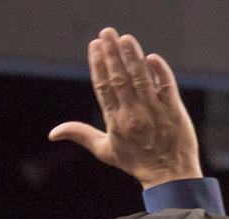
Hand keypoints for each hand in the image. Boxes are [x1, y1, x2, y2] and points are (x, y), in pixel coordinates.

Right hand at [49, 28, 200, 189]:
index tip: (94, 45)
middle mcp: (134, 115)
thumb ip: (81, 135)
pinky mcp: (175, 113)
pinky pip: (168, 88)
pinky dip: (160, 72)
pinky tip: (152, 58)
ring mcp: (155, 113)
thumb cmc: (137, 163)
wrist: (170, 177)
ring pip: (142, 79)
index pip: (103, 87)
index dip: (98, 65)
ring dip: (133, 57)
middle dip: (112, 54)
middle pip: (120, 78)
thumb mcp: (105, 151)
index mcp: (115, 121)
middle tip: (107, 32)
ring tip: (126, 38)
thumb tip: (53, 133)